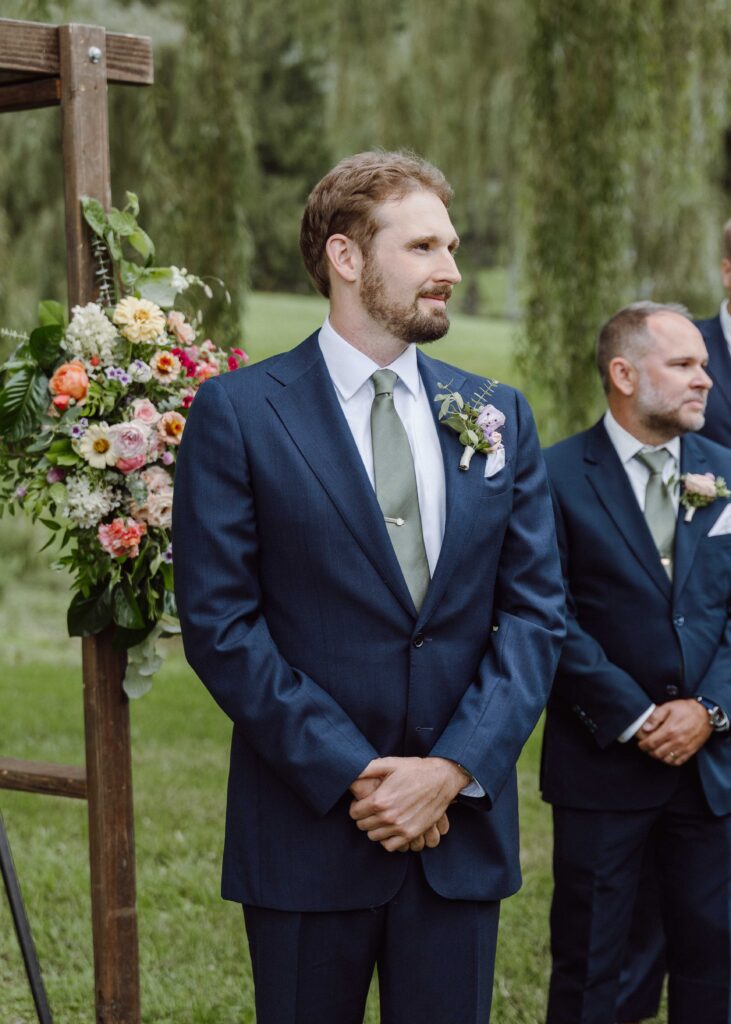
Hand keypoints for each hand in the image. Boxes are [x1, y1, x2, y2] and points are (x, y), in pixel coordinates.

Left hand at [349, 756, 467, 852]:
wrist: (442, 778)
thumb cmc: (414, 769)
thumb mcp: (389, 763)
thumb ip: (367, 769)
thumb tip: (349, 773)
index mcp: (380, 800)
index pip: (354, 813)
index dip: (356, 806)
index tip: (362, 802)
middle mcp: (389, 817)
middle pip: (363, 826)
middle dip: (364, 817)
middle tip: (371, 809)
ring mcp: (401, 828)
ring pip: (374, 837)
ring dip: (374, 828)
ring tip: (381, 817)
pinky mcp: (412, 834)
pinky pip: (390, 846)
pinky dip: (387, 839)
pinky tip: (390, 828)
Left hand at [636, 699, 711, 765]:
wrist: (706, 714)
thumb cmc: (687, 709)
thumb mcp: (669, 707)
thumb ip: (655, 717)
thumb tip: (645, 728)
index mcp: (670, 730)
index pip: (651, 743)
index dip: (643, 745)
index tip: (640, 743)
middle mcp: (677, 741)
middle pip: (657, 753)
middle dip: (649, 751)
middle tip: (646, 747)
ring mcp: (684, 748)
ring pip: (666, 760)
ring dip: (658, 757)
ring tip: (655, 750)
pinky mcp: (690, 751)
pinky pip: (678, 762)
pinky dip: (670, 761)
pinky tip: (667, 755)